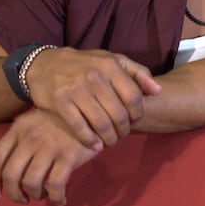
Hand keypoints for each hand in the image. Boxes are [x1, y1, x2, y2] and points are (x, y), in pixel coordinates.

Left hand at [0, 108, 100, 205]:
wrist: (95, 110)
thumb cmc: (64, 119)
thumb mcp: (38, 121)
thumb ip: (22, 139)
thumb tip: (7, 172)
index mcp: (20, 126)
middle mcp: (32, 136)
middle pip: (11, 174)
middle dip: (13, 194)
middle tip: (21, 199)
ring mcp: (51, 145)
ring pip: (31, 182)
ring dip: (34, 195)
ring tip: (42, 195)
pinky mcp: (69, 155)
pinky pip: (55, 185)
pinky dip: (55, 198)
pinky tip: (60, 200)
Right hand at [25, 48, 160, 147]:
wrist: (46, 64)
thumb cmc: (86, 64)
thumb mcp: (112, 60)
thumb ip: (137, 73)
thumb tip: (158, 90)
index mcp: (110, 65)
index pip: (133, 96)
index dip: (138, 113)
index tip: (135, 120)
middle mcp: (94, 76)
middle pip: (118, 113)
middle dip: (124, 130)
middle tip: (122, 134)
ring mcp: (76, 89)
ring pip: (101, 123)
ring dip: (109, 138)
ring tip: (111, 141)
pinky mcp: (59, 102)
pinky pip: (80, 128)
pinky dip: (90, 140)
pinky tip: (95, 145)